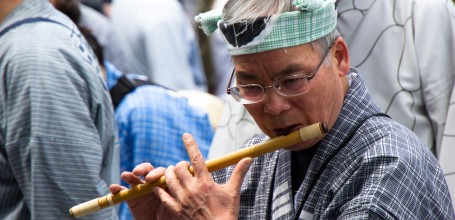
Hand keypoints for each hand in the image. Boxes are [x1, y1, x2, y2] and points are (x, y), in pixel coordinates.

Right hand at [109, 163, 177, 219]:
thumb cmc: (171, 217)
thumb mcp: (175, 207)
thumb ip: (173, 197)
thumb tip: (175, 190)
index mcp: (166, 184)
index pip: (162, 173)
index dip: (156, 173)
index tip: (150, 179)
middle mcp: (154, 183)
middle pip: (148, 170)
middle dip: (143, 169)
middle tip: (138, 172)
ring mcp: (141, 189)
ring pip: (134, 178)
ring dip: (129, 175)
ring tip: (124, 176)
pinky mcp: (131, 196)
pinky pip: (123, 191)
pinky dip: (117, 189)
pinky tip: (113, 188)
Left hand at [110, 133, 252, 219]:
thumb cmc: (227, 213)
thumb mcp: (233, 192)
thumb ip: (239, 173)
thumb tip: (248, 158)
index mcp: (206, 182)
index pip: (197, 158)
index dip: (190, 145)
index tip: (185, 136)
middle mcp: (192, 189)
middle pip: (179, 168)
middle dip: (180, 164)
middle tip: (183, 167)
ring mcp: (183, 200)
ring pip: (169, 180)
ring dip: (169, 174)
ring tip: (172, 173)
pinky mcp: (176, 210)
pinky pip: (163, 196)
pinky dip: (160, 190)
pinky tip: (159, 187)